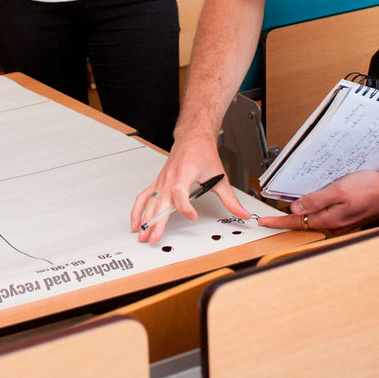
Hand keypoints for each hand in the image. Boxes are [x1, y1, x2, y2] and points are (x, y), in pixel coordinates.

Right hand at [130, 137, 250, 242]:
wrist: (192, 139)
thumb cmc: (202, 154)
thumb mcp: (219, 177)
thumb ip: (230, 199)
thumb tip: (242, 214)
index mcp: (184, 173)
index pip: (179, 192)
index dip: (184, 207)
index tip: (192, 216)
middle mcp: (170, 178)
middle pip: (160, 202)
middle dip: (156, 222)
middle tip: (154, 238)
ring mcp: (161, 181)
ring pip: (149, 202)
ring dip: (144, 219)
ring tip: (142, 234)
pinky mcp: (158, 184)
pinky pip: (144, 197)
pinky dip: (138, 210)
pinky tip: (136, 222)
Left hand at [257, 169, 378, 234]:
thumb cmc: (371, 188)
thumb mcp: (339, 191)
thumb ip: (316, 200)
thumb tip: (295, 210)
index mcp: (330, 220)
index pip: (296, 223)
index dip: (277, 222)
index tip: (263, 223)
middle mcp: (335, 225)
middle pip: (304, 222)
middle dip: (287, 218)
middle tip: (271, 214)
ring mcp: (342, 223)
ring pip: (316, 218)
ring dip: (304, 211)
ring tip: (292, 203)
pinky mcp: (348, 217)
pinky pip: (327, 215)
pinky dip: (318, 208)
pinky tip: (316, 200)